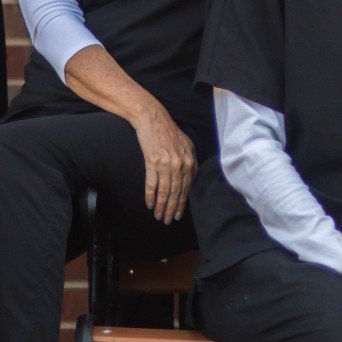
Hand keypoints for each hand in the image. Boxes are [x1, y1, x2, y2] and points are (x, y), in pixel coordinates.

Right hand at [132, 107, 196, 224]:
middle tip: (168, 221)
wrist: (153, 120)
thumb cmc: (170, 132)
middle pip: (176, 192)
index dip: (182, 203)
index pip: (186, 188)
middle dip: (172, 209)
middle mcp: (179, 165)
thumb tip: (191, 179)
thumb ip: (192, 163)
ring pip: (164, 191)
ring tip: (158, 216)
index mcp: (189, 162)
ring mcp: (165, 165)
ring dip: (161, 206)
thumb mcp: (187, 145)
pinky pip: (151, 184)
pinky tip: (149, 205)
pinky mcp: (152, 163)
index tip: (178, 214)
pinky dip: (150, 196)